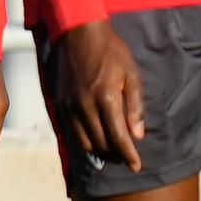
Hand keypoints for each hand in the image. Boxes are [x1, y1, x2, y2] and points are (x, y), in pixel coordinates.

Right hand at [48, 18, 145, 169]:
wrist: (79, 34)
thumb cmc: (112, 52)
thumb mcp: (132, 75)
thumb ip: (135, 106)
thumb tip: (138, 134)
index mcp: (106, 98)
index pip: (119, 137)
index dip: (129, 155)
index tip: (137, 166)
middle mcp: (86, 106)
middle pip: (101, 143)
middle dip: (116, 155)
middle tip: (128, 160)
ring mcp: (71, 106)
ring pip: (85, 141)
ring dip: (100, 151)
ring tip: (113, 153)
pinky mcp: (61, 103)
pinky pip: (73, 132)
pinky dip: (85, 142)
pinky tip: (95, 142)